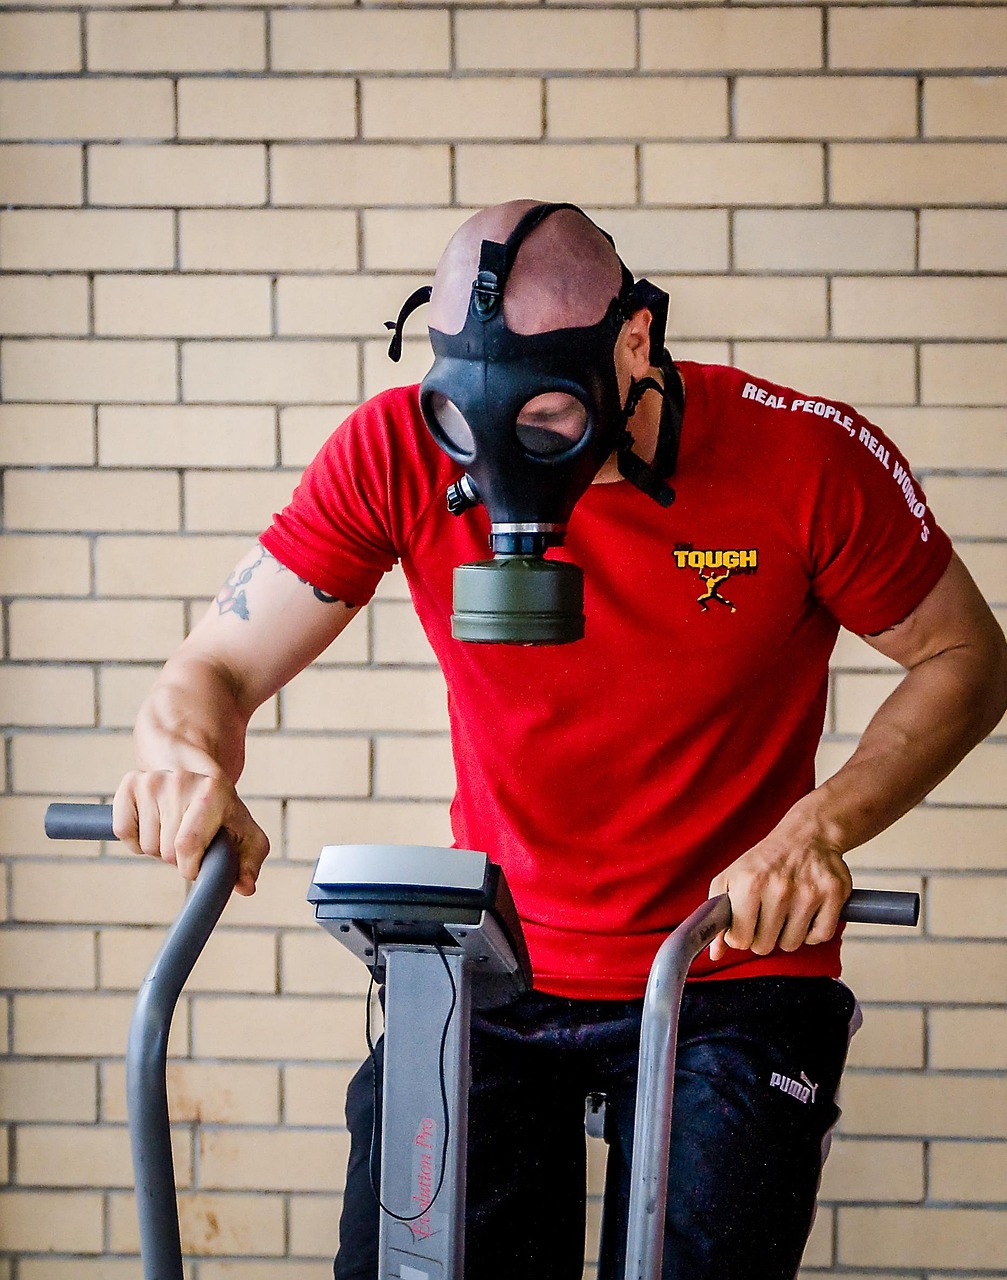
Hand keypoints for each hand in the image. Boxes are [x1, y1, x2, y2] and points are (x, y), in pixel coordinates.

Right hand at [112, 769, 268, 896]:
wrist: (196, 775)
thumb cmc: (222, 811)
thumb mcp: (246, 833)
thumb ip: (251, 862)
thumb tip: (246, 887)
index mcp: (213, 791)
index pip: (187, 845)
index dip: (190, 867)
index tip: (197, 864)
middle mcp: (181, 780)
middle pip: (166, 850)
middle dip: (176, 858)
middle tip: (188, 839)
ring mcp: (153, 779)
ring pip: (144, 845)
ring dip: (157, 847)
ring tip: (173, 828)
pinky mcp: (130, 783)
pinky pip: (123, 832)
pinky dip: (134, 839)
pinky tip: (152, 823)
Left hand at [708, 809, 851, 962]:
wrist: (805, 836)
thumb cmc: (765, 861)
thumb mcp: (730, 879)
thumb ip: (718, 915)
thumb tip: (715, 953)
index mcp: (749, 882)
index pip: (740, 939)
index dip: (740, 936)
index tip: (744, 924)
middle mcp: (779, 887)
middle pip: (765, 946)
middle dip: (763, 936)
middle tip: (766, 915)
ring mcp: (809, 891)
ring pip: (791, 944)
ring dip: (787, 934)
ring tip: (786, 911)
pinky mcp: (833, 894)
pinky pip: (819, 936)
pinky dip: (812, 931)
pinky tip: (806, 913)